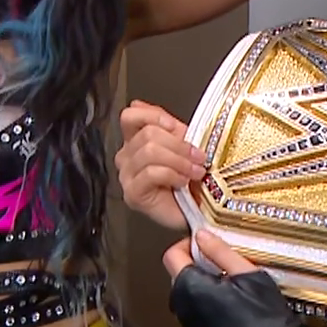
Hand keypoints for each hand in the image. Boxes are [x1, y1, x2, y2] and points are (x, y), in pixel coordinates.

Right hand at [115, 100, 205, 230]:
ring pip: (150, 152)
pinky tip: (183, 182)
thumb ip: (172, 129)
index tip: (175, 126)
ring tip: (195, 171)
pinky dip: (173, 175)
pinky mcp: (132, 194)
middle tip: (198, 156)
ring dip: (180, 161)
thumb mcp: (184, 146)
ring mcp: (127, 176)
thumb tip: (164, 116)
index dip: (154, 116)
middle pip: (147, 134)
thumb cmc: (190, 181)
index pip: (130, 115)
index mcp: (135, 140)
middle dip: (179, 144)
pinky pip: (151, 173)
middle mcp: (127, 156)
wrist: (196, 210)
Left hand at [163, 229, 304, 326]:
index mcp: (189, 286)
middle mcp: (182, 305)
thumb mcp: (246, 274)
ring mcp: (188, 322)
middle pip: (178, 272)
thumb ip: (220, 251)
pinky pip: (195, 308)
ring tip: (232, 282)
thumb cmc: (261, 316)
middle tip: (225, 262)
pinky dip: (207, 299)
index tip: (207, 243)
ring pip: (188, 291)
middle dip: (197, 263)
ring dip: (204, 282)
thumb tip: (202, 235)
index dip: (187, 244)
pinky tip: (232, 301)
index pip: (171, 254)